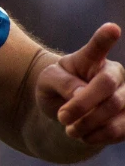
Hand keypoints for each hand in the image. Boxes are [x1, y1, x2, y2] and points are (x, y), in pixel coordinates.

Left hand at [43, 23, 124, 145]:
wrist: (65, 108)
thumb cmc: (57, 86)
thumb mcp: (48, 81)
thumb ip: (63, 83)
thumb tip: (81, 94)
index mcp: (91, 58)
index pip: (98, 46)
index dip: (105, 38)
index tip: (111, 29)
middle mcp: (114, 73)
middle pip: (106, 87)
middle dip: (82, 106)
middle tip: (62, 117)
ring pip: (117, 109)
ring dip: (90, 124)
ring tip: (70, 130)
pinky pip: (123, 129)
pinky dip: (101, 136)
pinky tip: (86, 136)